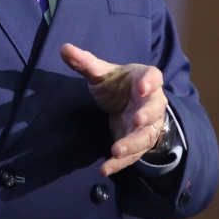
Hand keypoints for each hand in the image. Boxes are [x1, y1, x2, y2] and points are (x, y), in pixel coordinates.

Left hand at [60, 43, 168, 176]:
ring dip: (132, 144)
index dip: (149, 82)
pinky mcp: (138, 143)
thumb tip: (64, 49)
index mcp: (145, 79)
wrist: (129, 103)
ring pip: (145, 136)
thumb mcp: (102, 73)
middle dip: (146, 116)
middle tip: (137, 120)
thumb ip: (85, 63)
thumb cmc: (118, 84)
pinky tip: (105, 169)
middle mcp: (152, 102)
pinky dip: (120, 163)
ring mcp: (148, 125)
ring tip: (116, 151)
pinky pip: (133, 155)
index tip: (141, 87)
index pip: (153, 77)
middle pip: (154, 109)